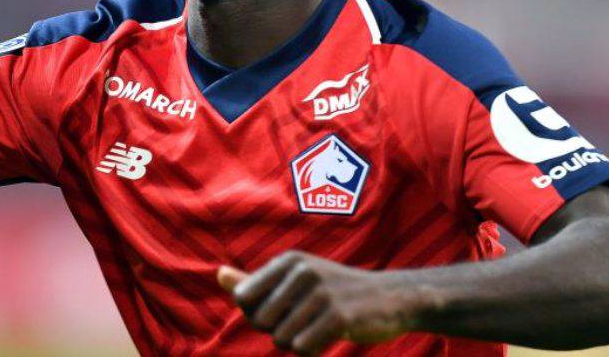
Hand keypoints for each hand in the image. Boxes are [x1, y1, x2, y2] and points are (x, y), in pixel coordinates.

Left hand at [218, 251, 409, 354]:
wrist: (389, 299)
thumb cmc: (334, 292)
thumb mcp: (295, 278)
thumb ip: (255, 281)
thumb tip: (219, 275)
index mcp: (288, 260)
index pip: (243, 299)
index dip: (258, 314)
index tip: (284, 309)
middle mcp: (302, 271)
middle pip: (260, 321)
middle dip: (278, 331)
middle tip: (306, 320)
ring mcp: (321, 292)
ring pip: (281, 339)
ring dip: (298, 342)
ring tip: (320, 326)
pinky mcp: (338, 316)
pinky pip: (302, 349)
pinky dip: (312, 351)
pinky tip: (330, 336)